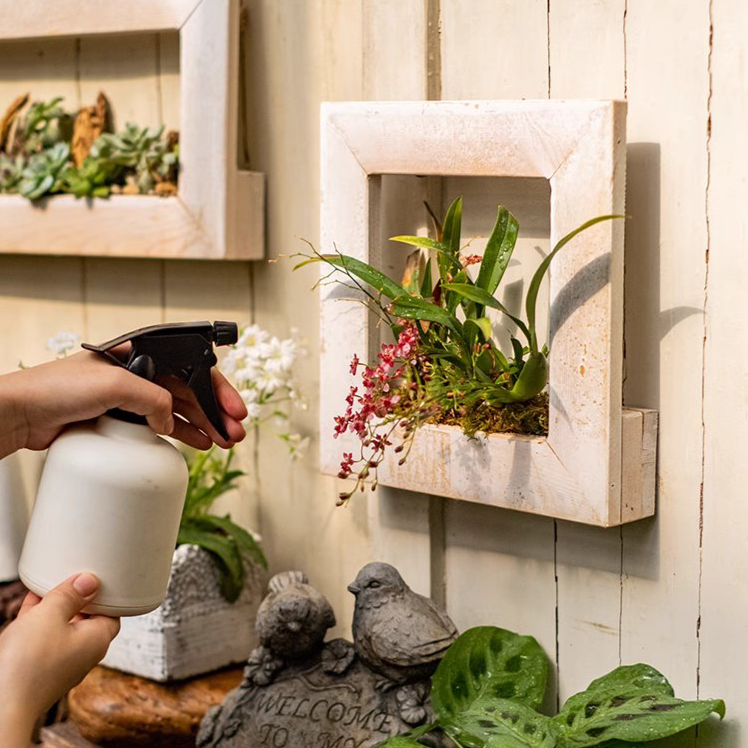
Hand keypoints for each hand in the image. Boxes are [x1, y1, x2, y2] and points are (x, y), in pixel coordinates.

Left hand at [0, 351, 247, 457]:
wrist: (20, 414)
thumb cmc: (56, 388)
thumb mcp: (115, 385)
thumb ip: (152, 399)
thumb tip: (170, 420)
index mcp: (141, 355)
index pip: (191, 369)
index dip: (216, 390)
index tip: (234, 410)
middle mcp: (139, 373)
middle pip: (190, 391)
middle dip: (215, 412)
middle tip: (234, 433)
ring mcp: (130, 397)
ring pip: (178, 410)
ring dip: (203, 426)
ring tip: (222, 443)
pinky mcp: (120, 419)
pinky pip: (160, 426)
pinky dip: (180, 434)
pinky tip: (195, 443)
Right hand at [0, 573, 118, 745]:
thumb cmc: (28, 664)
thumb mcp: (50, 615)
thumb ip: (70, 594)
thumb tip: (89, 581)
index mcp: (97, 640)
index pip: (111, 611)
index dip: (103, 593)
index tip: (92, 577)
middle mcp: (83, 655)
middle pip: (86, 619)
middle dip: (76, 598)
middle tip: (68, 578)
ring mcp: (60, 664)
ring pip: (62, 628)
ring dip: (54, 608)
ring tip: (46, 586)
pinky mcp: (39, 671)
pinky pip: (43, 640)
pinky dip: (39, 622)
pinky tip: (30, 604)